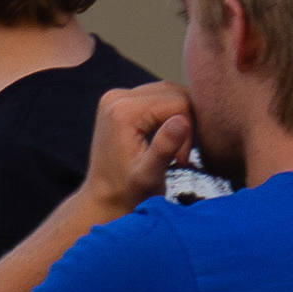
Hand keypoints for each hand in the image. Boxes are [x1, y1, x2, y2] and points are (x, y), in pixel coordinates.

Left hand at [83, 82, 197, 216]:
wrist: (104, 199)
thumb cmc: (127, 193)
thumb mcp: (148, 176)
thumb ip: (164, 148)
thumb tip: (182, 121)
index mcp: (123, 111)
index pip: (179, 102)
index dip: (189, 129)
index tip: (180, 159)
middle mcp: (117, 97)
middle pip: (175, 93)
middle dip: (186, 122)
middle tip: (179, 154)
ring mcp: (116, 96)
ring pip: (169, 92)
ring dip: (180, 117)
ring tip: (173, 148)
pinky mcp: (120, 101)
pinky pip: (158, 96)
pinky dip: (169, 114)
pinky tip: (165, 137)